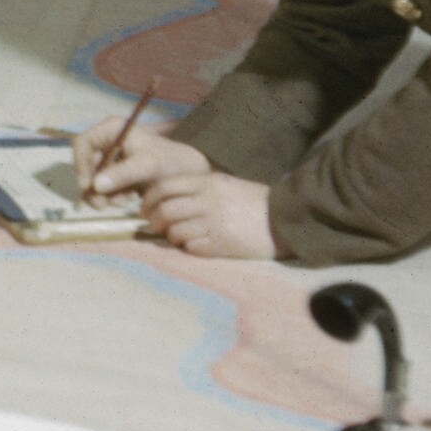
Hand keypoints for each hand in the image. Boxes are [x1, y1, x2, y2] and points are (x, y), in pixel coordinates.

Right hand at [72, 119, 213, 198]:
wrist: (188, 173)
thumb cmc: (170, 161)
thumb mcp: (148, 165)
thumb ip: (122, 173)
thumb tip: (95, 186)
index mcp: (111, 130)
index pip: (82, 143)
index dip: (80, 164)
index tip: (87, 186)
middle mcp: (106, 142)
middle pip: (85, 164)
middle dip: (93, 186)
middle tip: (103, 205)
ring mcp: (109, 159)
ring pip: (91, 179)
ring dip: (103, 195)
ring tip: (124, 201)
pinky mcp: (114, 174)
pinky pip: (101, 188)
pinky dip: (110, 197)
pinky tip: (128, 199)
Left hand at [131, 167, 277, 260]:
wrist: (285, 219)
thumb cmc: (251, 201)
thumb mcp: (223, 184)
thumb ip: (196, 188)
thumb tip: (163, 199)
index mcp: (207, 182)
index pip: (164, 187)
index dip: (148, 200)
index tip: (145, 209)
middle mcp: (208, 201)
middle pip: (165, 210)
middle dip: (153, 221)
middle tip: (154, 226)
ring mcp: (215, 223)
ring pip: (175, 231)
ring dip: (170, 236)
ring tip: (177, 237)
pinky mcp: (223, 244)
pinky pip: (192, 248)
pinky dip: (187, 248)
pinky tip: (194, 245)